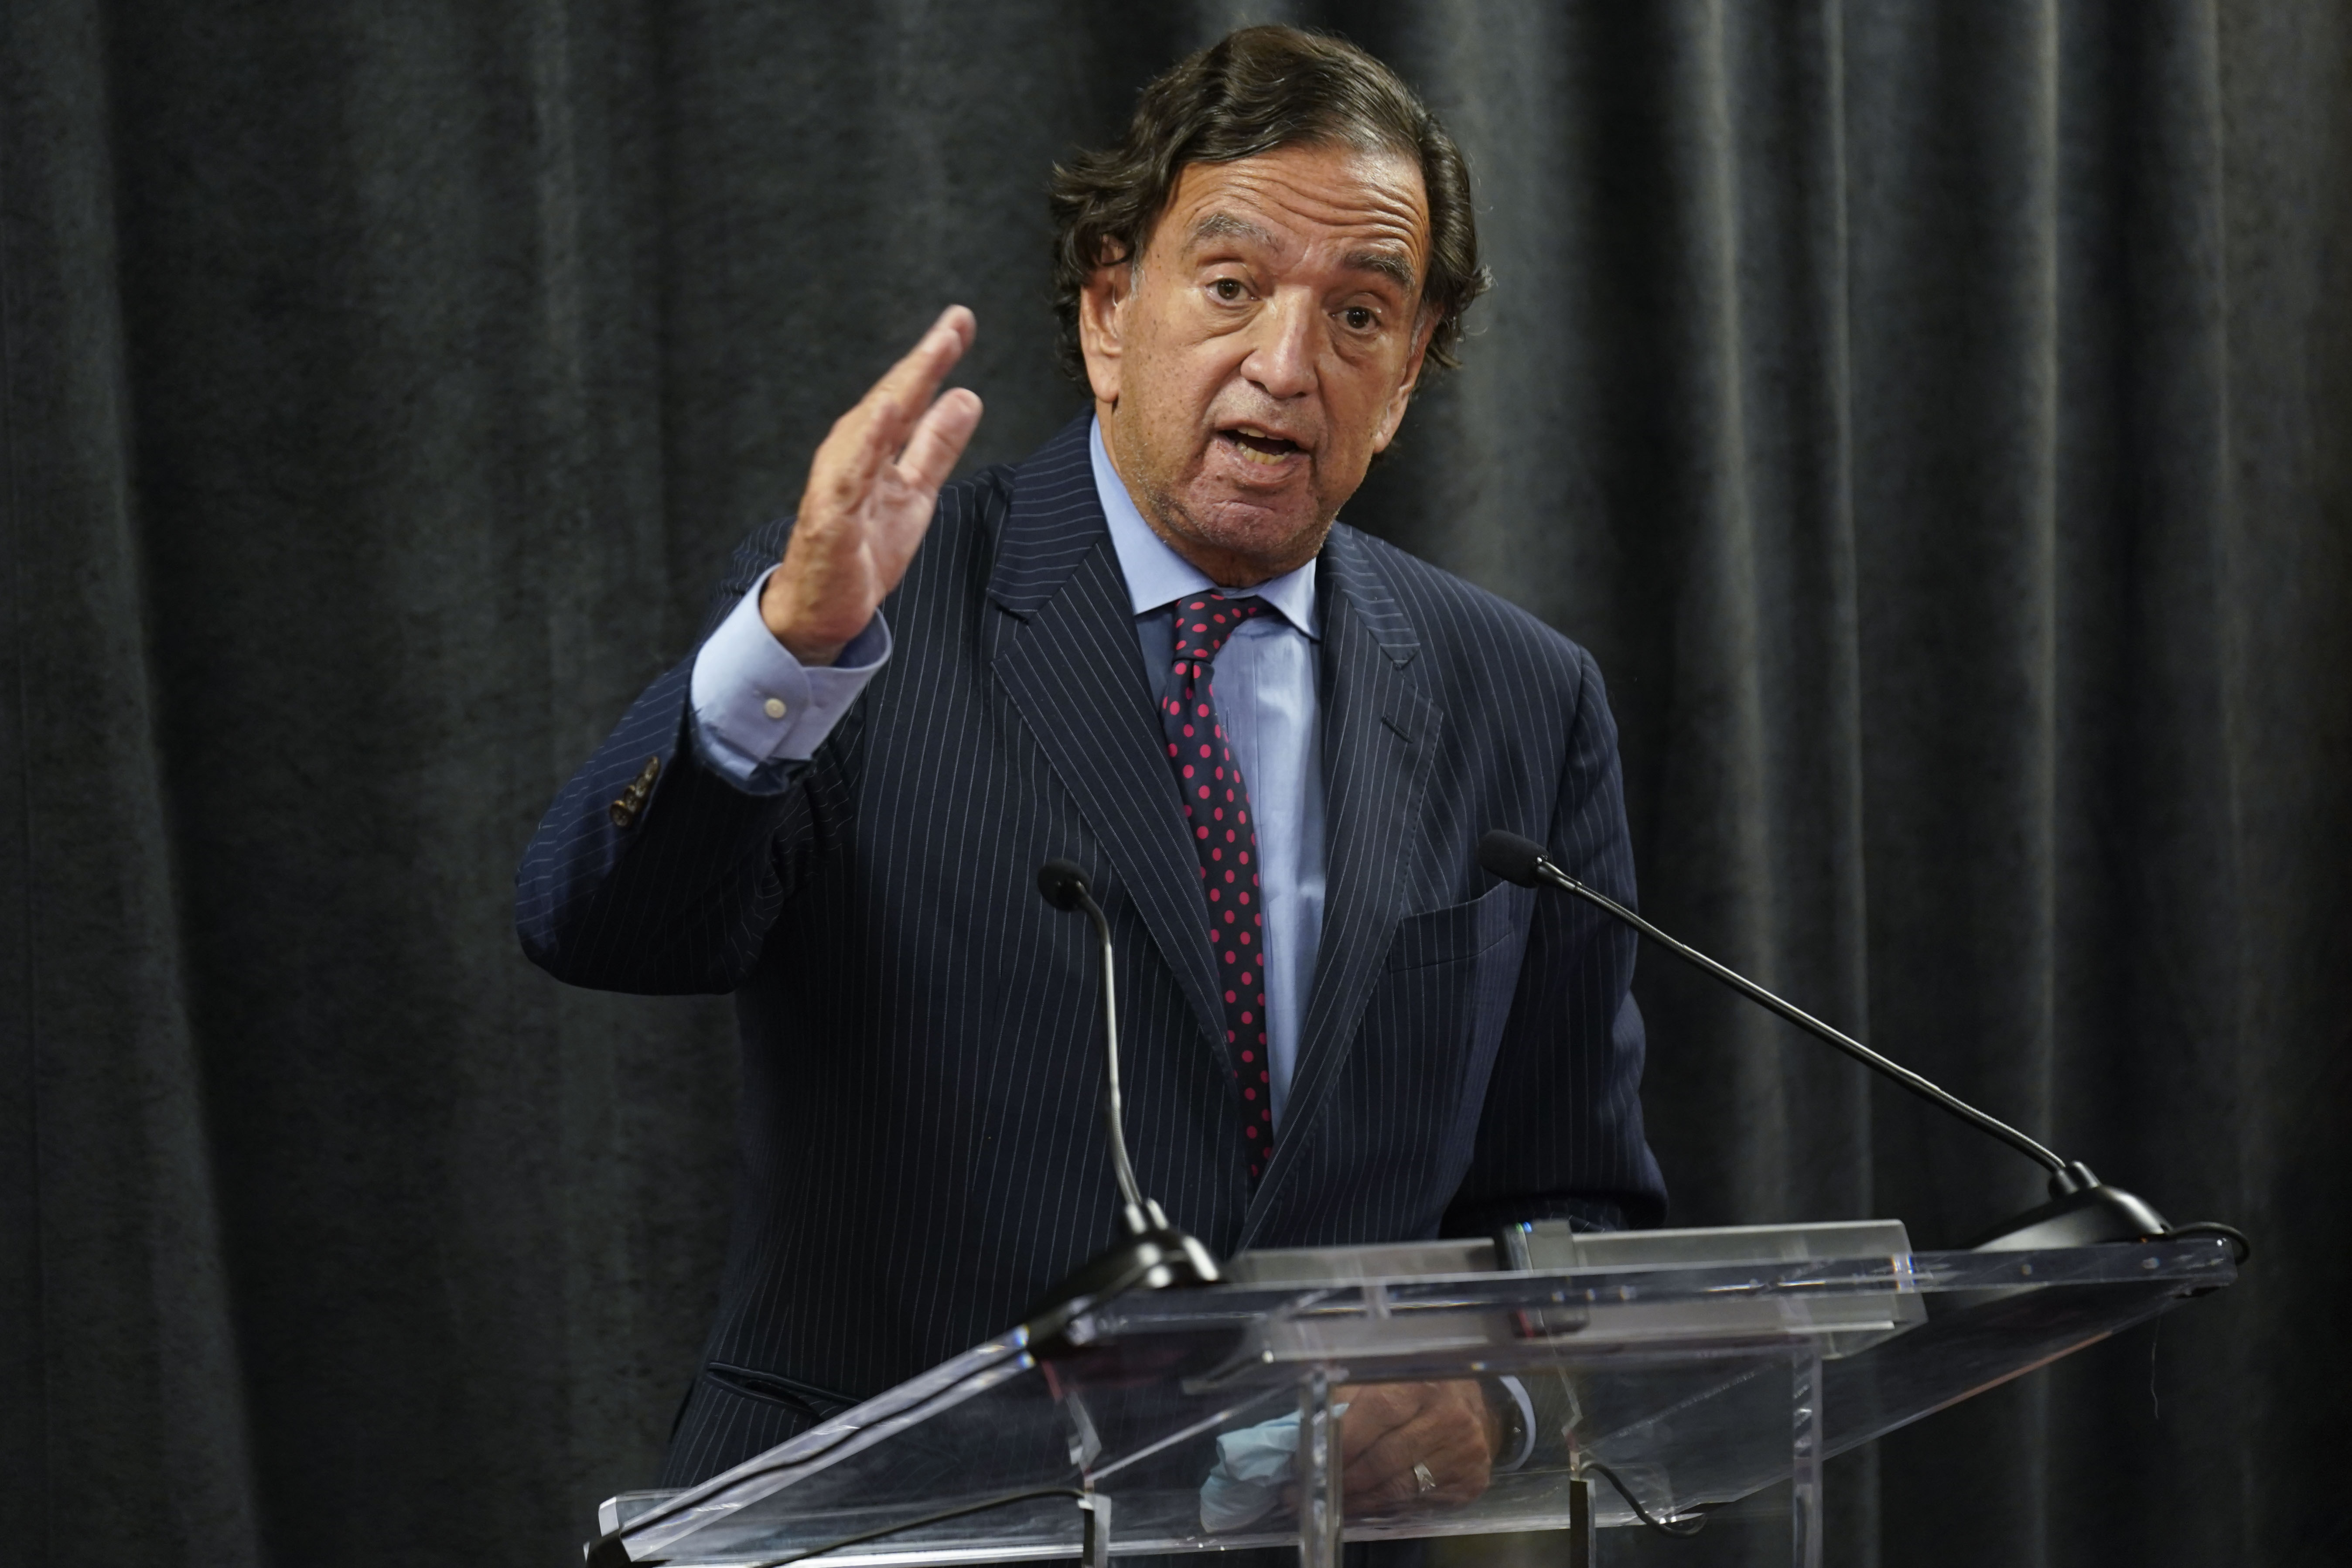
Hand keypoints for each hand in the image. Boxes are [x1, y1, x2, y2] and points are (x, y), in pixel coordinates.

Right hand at [761, 306, 982, 663]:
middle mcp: (854, 455)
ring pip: (872, 427)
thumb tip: (966, 396)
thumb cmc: (863, 549)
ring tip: (932, 352)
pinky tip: (883, 413)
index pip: (909, 396)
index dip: (935, 359)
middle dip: (924, 360)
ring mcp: (839, 482)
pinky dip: (865, 442)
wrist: (823, 609)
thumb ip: (936, 445)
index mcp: (876, 448)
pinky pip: (849, 474)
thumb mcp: (916, 492)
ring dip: (901, 387)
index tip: (961, 322)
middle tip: (958, 320)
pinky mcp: (829, 515)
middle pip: (892, 399)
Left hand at [1288, 1381, 1499, 1514]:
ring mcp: (1464, 1453)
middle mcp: (1449, 1418)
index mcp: (1423, 1383)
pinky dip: (1386, 1506)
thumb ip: (1349, 1391)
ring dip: (1359, 1499)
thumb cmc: (1419, 1389)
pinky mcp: (1470, 1482)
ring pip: (1399, 1489)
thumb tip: (1310, 1418)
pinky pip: (1417, 1503)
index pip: (1376, 1413)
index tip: (1309, 1460)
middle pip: (1384, 1460)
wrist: (1477, 1408)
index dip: (1341, 1441)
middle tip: (1312, 1491)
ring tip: (1332, 1501)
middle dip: (1342, 1479)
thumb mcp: (1386, 1376)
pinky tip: (1365, 1503)